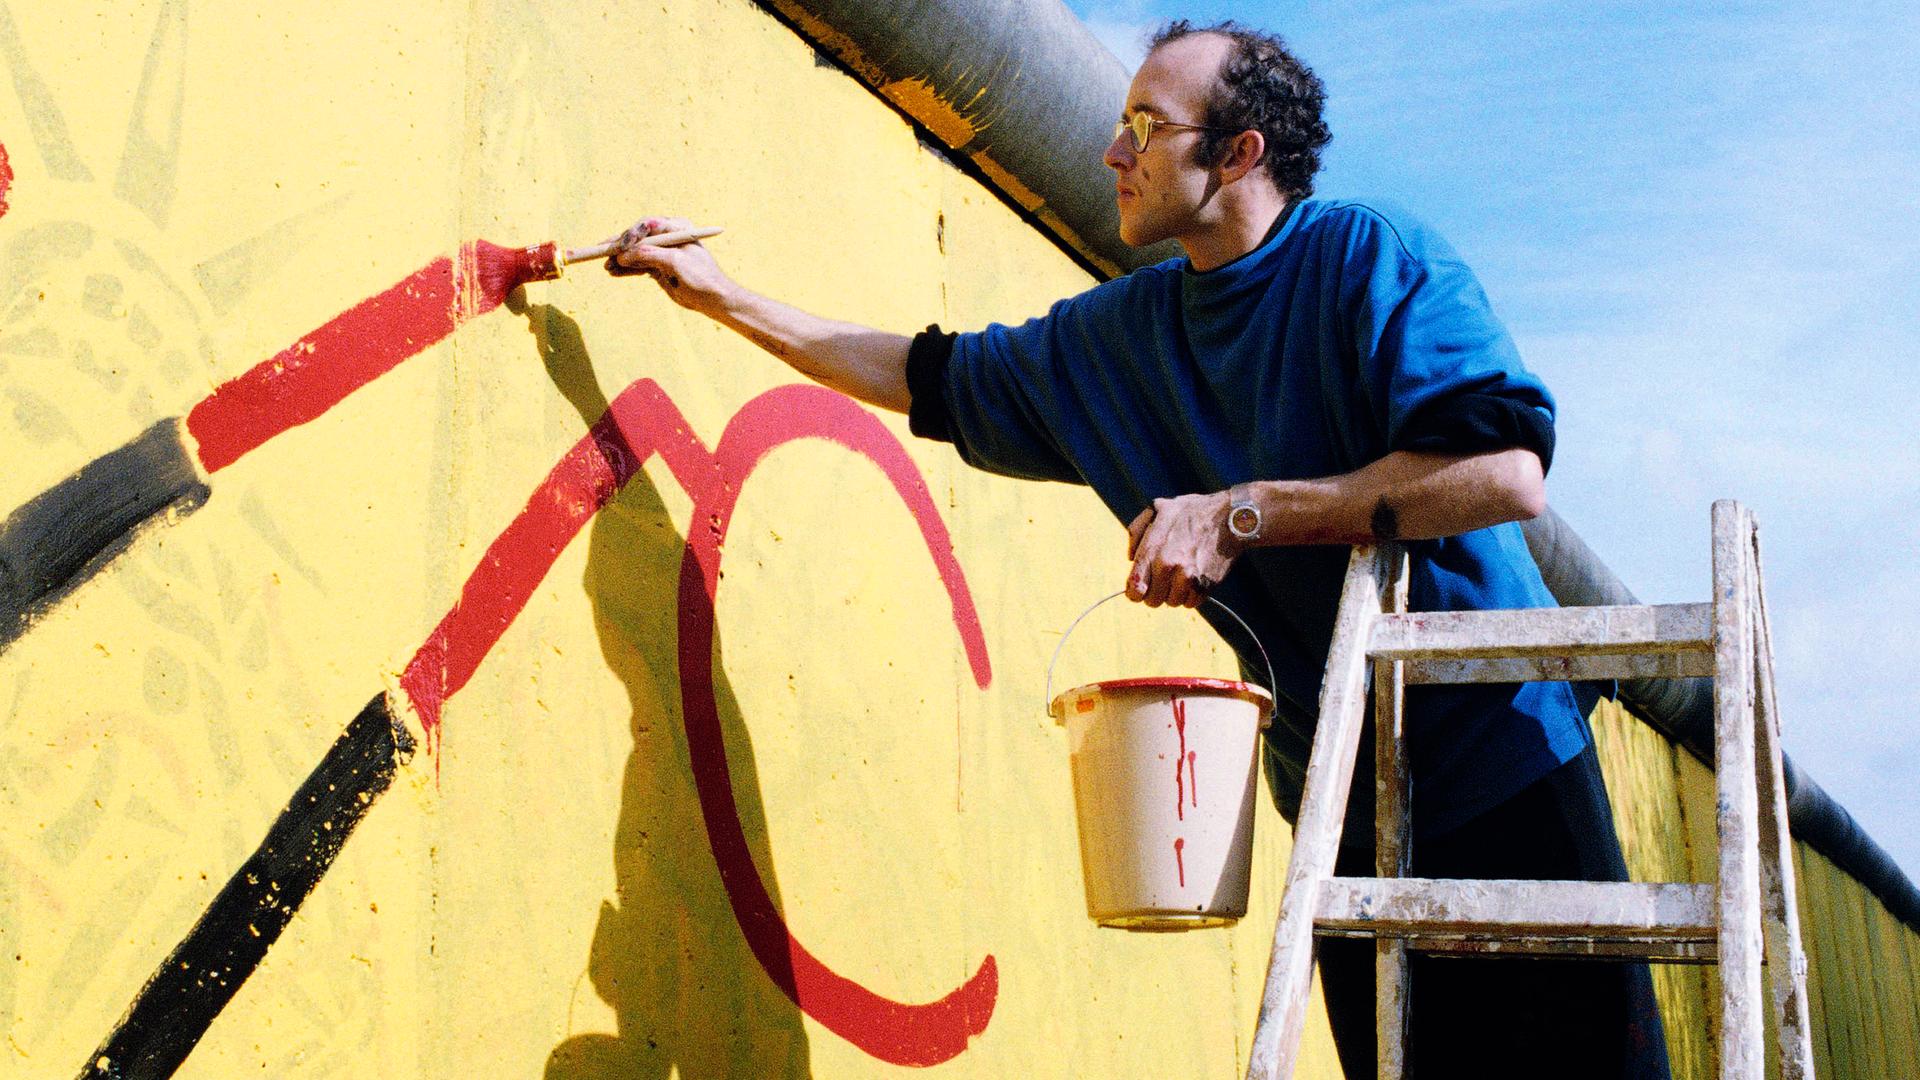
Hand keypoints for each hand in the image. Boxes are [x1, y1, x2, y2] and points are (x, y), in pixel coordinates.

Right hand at [606, 216, 735, 317]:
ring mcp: (662, 253)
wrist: (713, 299)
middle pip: (638, 238)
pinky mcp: (658, 267)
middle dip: (620, 247)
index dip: (631, 235)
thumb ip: (649, 255)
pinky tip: (614, 273)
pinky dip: (626, 269)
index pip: (647, 225)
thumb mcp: (674, 262)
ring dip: (620, 260)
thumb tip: (622, 255)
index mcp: (676, 228)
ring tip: (606, 267)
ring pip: (635, 253)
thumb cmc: (700, 276)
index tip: (619, 247)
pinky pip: (638, 266)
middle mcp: (667, 237)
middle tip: (603, 255)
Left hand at [1125, 491, 1238, 607]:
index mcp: (1153, 551)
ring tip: (1182, 573)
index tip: (1141, 587)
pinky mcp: (1205, 586)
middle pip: (1152, 601)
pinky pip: (1190, 603)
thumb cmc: (1192, 512)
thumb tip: (1130, 558)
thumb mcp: (1157, 509)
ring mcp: (1188, 579)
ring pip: (1172, 603)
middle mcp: (1169, 567)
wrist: (1231, 518)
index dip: (1135, 591)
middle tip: (1164, 577)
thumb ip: (1136, 532)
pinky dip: (1191, 595)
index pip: (1134, 589)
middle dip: (1155, 591)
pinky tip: (1194, 577)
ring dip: (1174, 592)